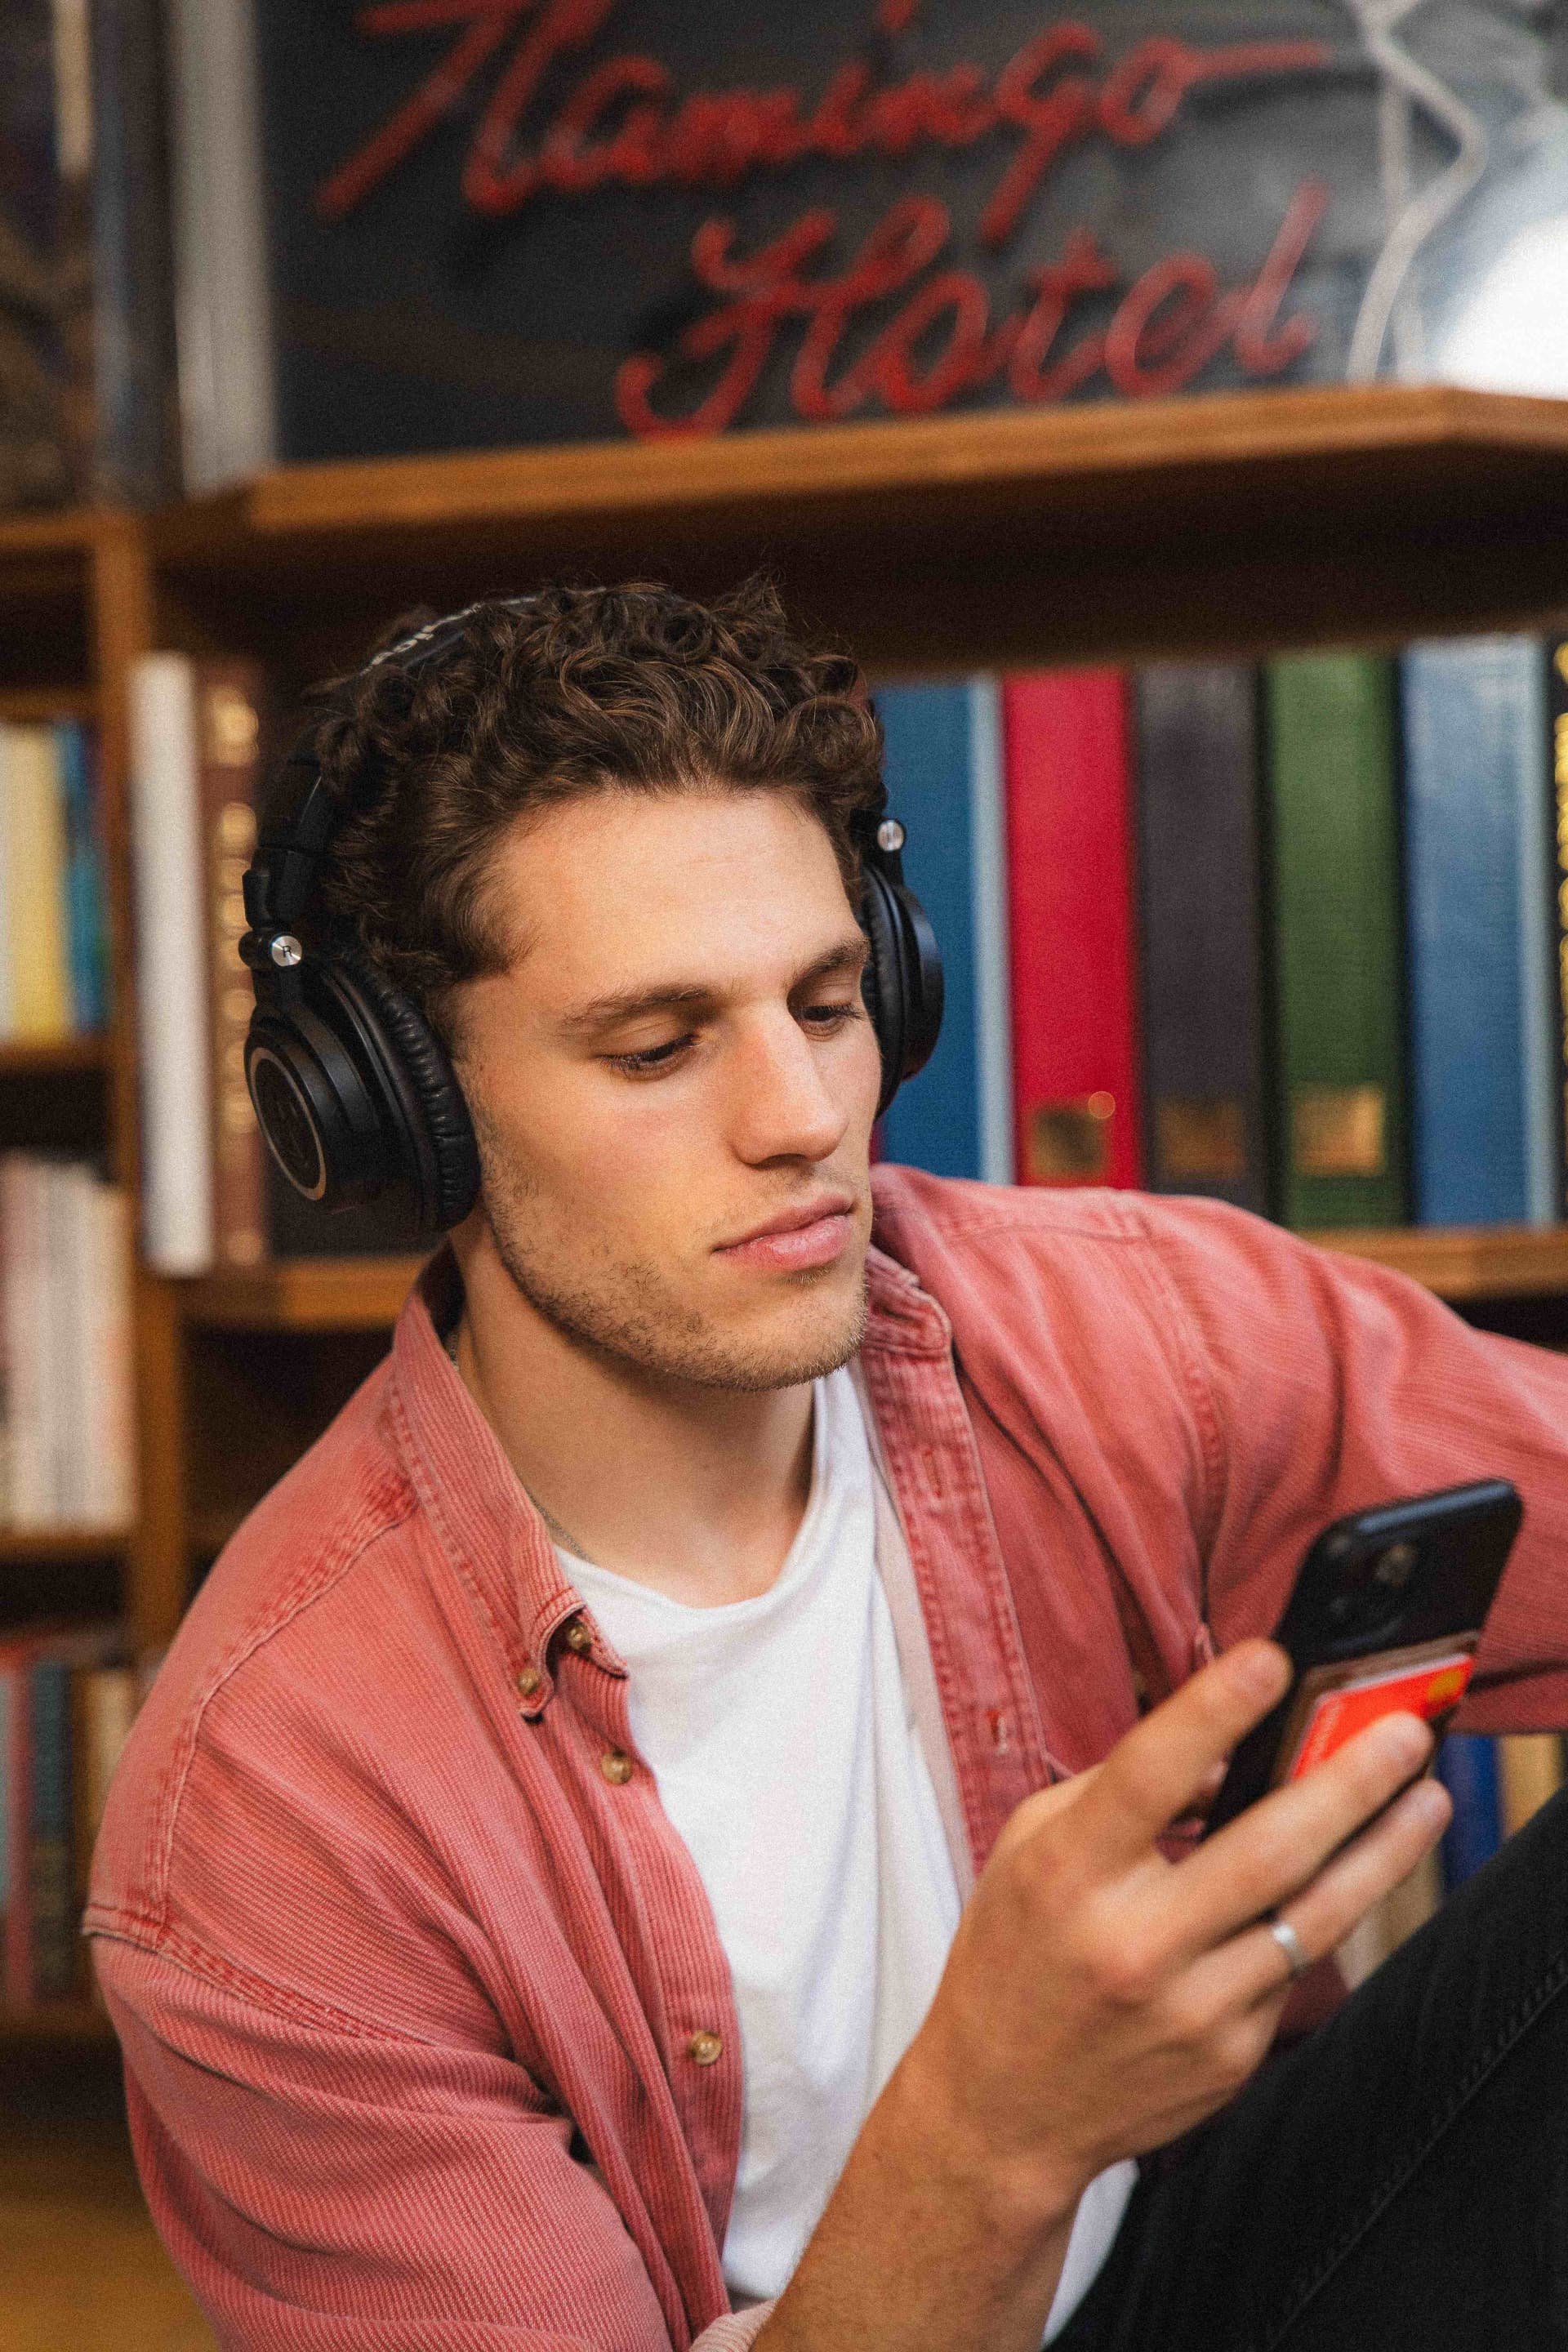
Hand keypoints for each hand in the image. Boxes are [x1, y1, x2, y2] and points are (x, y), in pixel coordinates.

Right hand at [895, 1640, 1450, 2229]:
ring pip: (1311, 1917)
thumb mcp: (1036, 1848)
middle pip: (1266, 1850)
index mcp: (1070, 1875)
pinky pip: (1292, 1971)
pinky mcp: (1229, 2056)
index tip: (1272, 1660)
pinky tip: (1349, 1878)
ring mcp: (1190, 2009)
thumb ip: (1123, 1791)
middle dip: (1348, 1783)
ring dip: (1381, 1852)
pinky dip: (1322, 1918)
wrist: (1002, 2107)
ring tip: (1425, 1798)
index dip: (1214, 1712)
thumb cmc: (1015, 1957)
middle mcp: (1132, 1943)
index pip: (1149, 1777)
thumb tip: (1224, 1753)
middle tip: (1403, 1732)